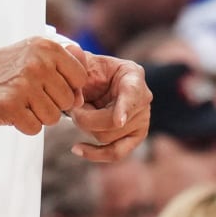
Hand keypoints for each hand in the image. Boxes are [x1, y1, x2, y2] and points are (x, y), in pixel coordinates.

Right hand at [0, 38, 87, 134]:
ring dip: (38, 116)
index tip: (51, 87)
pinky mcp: (10, 106)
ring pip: (52, 117)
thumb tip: (80, 96)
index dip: (69, 88)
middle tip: (31, 96)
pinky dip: (24, 125)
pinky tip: (13, 112)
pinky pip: (34, 128)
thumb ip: (64, 67)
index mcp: (47, 48)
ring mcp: (24, 85)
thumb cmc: (4, 68)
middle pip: (67, 101)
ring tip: (22, 103)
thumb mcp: (35, 53)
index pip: (80, 77)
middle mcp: (38, 64)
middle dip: (52, 104)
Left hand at [63, 45, 150, 161]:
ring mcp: (141, 120)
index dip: (125, 107)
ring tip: (81, 114)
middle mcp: (143, 99)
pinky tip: (77, 149)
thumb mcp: (84, 63)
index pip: (132, 93)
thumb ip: (77, 71)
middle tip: (72, 109)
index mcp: (132, 74)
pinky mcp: (134, 138)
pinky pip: (116, 153)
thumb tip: (75, 95)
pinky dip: (95, 154)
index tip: (118, 121)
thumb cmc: (92, 70)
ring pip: (108, 137)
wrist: (98, 80)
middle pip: (113, 122)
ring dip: (87, 129)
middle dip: (86, 118)